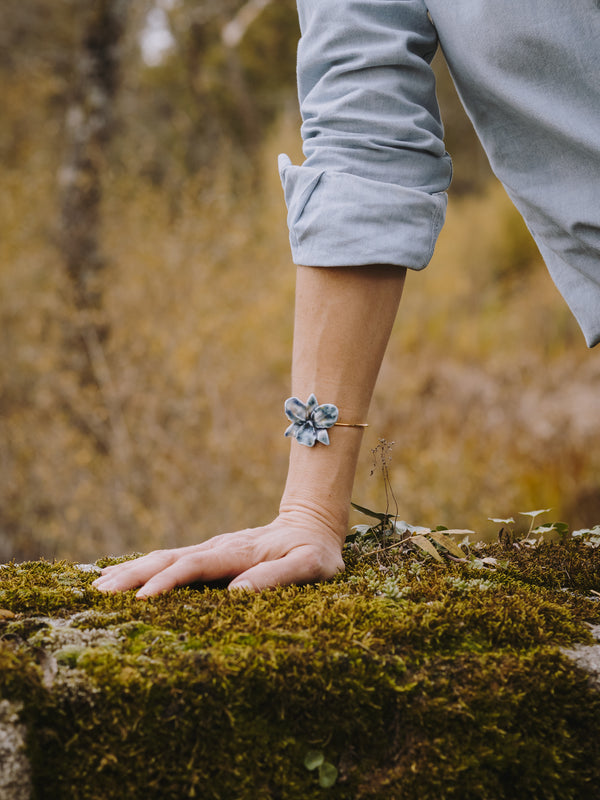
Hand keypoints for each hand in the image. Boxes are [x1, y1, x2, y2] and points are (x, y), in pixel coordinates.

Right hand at [91, 511, 344, 597]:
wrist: (312, 523)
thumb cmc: (315, 551)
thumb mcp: (311, 566)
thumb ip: (279, 576)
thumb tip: (238, 593)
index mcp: (238, 552)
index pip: (195, 566)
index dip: (167, 581)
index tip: (139, 600)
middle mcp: (219, 547)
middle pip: (168, 558)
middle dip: (133, 575)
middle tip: (99, 594)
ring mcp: (212, 549)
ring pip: (165, 557)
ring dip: (132, 570)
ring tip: (98, 586)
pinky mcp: (210, 554)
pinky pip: (172, 560)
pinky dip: (144, 568)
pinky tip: (123, 577)